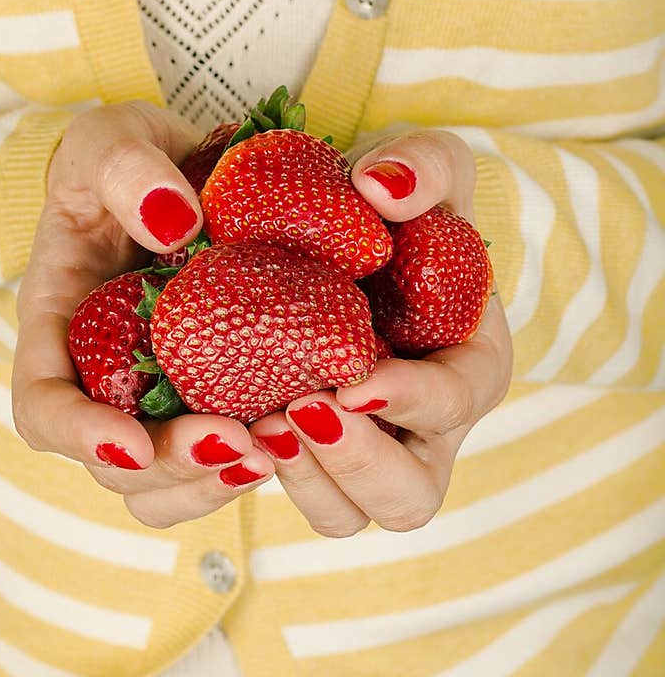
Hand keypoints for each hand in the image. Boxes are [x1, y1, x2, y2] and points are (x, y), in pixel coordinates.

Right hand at [12, 101, 273, 528]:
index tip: (134, 442)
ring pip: (165, 483)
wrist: (181, 171)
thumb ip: (125, 168)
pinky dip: (251, 463)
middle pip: (116, 464)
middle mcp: (100, 380)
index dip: (79, 437)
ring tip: (274, 451)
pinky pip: (218, 459)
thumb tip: (173, 223)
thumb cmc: (125, 158)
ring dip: (213, 483)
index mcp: (58, 328)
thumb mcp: (111, 139)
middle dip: (173, 465)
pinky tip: (299, 437)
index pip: (43, 407)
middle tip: (242, 442)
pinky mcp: (209, 398)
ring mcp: (154, 399)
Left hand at [248, 130, 512, 535]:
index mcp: (466, 365)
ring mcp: (357, 450)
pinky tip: (210, 427)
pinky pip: (275, 493)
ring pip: (342, 514)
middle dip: (355, 465)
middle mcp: (419, 428)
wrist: (333, 228)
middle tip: (298, 408)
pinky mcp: (294, 450)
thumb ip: (424, 164)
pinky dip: (241, 476)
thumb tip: (382, 188)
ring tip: (252, 424)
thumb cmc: (394, 200)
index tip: (355, 381)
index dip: (413, 401)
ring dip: (301, 480)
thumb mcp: (424, 162)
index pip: (458, 403)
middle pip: (408, 497)